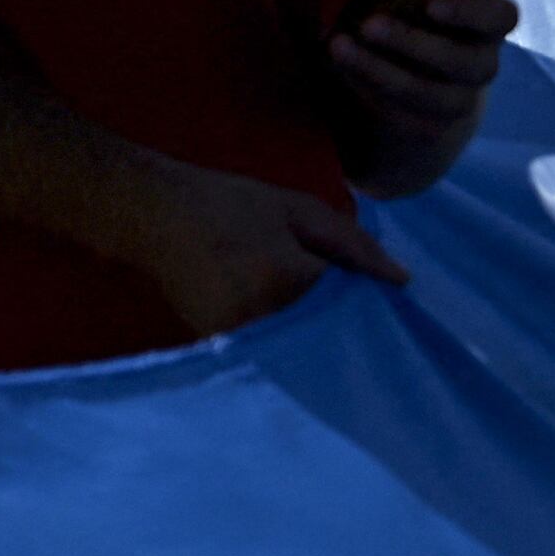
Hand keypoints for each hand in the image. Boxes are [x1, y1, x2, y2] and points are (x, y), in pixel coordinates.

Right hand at [110, 155, 405, 334]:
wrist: (152, 215)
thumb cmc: (229, 205)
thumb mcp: (297, 210)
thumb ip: (353, 244)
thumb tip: (402, 281)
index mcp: (286, 278)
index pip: (349, 306)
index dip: (369, 304)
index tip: (383, 304)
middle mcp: (261, 315)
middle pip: (326, 333)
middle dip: (345, 326)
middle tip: (359, 317)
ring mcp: (237, 336)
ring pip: (299, 346)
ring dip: (316, 335)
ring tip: (324, 320)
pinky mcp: (219, 346)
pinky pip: (270, 350)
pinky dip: (287, 341)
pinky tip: (291, 324)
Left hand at [331, 0, 513, 198]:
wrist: (407, 85)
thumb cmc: (404, 18)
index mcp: (483, 25)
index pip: (502, 17)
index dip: (472, 12)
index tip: (431, 6)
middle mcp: (480, 65)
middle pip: (468, 62)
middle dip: (415, 44)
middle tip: (368, 24)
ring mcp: (459, 101)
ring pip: (433, 95)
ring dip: (382, 71)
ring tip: (338, 47)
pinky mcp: (430, 129)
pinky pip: (405, 118)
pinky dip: (368, 93)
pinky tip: (340, 71)